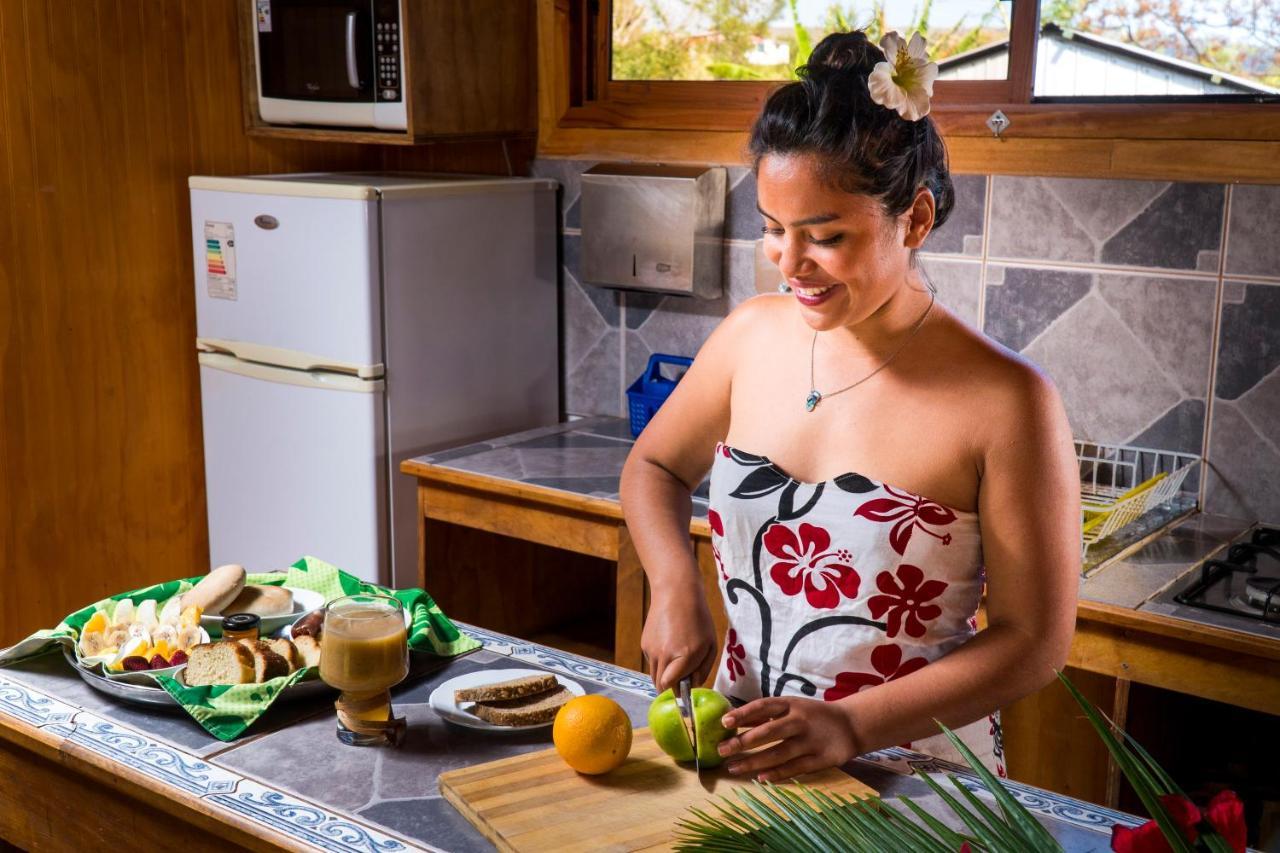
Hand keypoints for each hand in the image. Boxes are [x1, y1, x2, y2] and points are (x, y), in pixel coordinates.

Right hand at [641, 585, 717, 692]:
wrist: (675, 593)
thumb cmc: (698, 619)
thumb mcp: (710, 644)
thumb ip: (703, 669)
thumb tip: (692, 686)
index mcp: (684, 656)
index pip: (672, 687)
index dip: (679, 693)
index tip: (686, 691)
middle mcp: (664, 655)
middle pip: (661, 686)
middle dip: (671, 688)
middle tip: (682, 680)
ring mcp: (651, 650)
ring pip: (654, 676)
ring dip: (664, 676)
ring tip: (677, 661)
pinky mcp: (644, 644)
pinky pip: (651, 662)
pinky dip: (659, 662)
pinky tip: (669, 646)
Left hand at [717, 696, 860, 781]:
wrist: (852, 723)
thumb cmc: (812, 715)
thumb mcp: (791, 707)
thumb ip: (763, 715)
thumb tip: (733, 719)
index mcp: (791, 704)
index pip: (763, 707)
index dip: (743, 714)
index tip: (724, 722)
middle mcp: (800, 720)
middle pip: (768, 732)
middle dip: (743, 742)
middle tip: (721, 751)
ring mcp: (812, 740)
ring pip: (779, 753)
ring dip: (754, 762)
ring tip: (734, 768)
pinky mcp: (822, 758)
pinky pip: (796, 768)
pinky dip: (778, 774)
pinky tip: (761, 778)